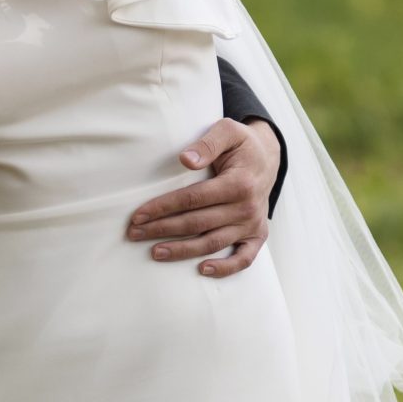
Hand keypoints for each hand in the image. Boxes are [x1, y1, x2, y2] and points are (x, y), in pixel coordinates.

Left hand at [125, 117, 279, 275]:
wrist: (268, 157)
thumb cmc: (241, 144)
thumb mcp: (228, 131)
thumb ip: (207, 143)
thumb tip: (184, 160)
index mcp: (239, 183)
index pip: (193, 199)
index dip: (163, 207)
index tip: (138, 215)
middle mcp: (247, 207)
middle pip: (197, 223)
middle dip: (162, 229)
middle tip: (134, 234)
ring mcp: (252, 224)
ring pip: (213, 243)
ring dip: (182, 251)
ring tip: (154, 252)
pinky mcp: (257, 235)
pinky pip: (244, 258)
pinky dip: (225, 268)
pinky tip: (202, 270)